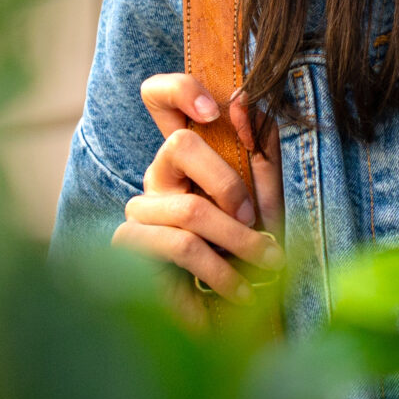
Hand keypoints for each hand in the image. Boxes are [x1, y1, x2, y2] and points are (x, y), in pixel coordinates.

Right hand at [110, 71, 282, 301]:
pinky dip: (217, 274)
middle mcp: (158, 175)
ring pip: (188, 208)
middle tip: (260, 222)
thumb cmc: (252, 241)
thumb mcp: (268, 189)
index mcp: (187, 154)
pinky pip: (176, 249)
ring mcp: (140, 211)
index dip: (178, 89)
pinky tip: (235, 295)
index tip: (213, 109)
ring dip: (236, 241)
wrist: (235, 309)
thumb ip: (260, 145)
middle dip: (231, 184)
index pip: (158, 96)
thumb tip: (242, 99)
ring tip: (265, 266)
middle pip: (180, 146)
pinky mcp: (130, 247)